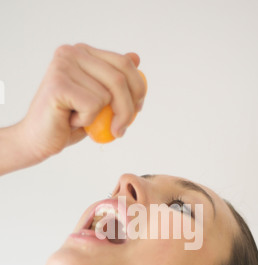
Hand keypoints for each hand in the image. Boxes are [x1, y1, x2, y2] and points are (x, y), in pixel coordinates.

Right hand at [17, 44, 145, 163]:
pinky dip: (86, 120)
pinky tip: (70, 120)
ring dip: (100, 118)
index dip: (138, 89)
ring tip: (79, 119)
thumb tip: (136, 57)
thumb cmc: (69, 121)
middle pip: (120, 79)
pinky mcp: (58, 83)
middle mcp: (72, 52)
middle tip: (120, 130)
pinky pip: (92, 105)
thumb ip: (114, 80)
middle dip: (128, 110)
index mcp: (83, 52)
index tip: (138, 109)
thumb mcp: (100, 100)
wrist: (39, 139)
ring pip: (108, 95)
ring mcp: (63, 65)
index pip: (124, 63)